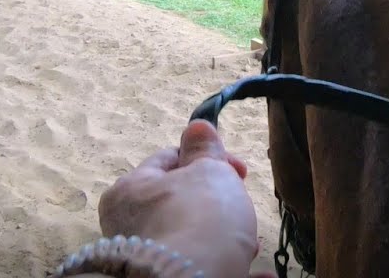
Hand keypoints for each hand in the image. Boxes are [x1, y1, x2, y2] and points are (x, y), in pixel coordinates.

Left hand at [98, 120, 258, 277]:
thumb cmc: (199, 219)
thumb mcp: (209, 170)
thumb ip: (205, 149)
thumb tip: (197, 126)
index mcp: (131, 189)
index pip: (170, 159)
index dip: (209, 159)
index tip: (239, 170)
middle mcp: (130, 225)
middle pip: (182, 202)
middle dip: (220, 203)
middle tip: (242, 206)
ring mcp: (148, 256)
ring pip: (193, 238)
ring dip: (225, 238)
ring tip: (250, 244)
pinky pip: (202, 267)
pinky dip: (229, 267)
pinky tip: (258, 274)